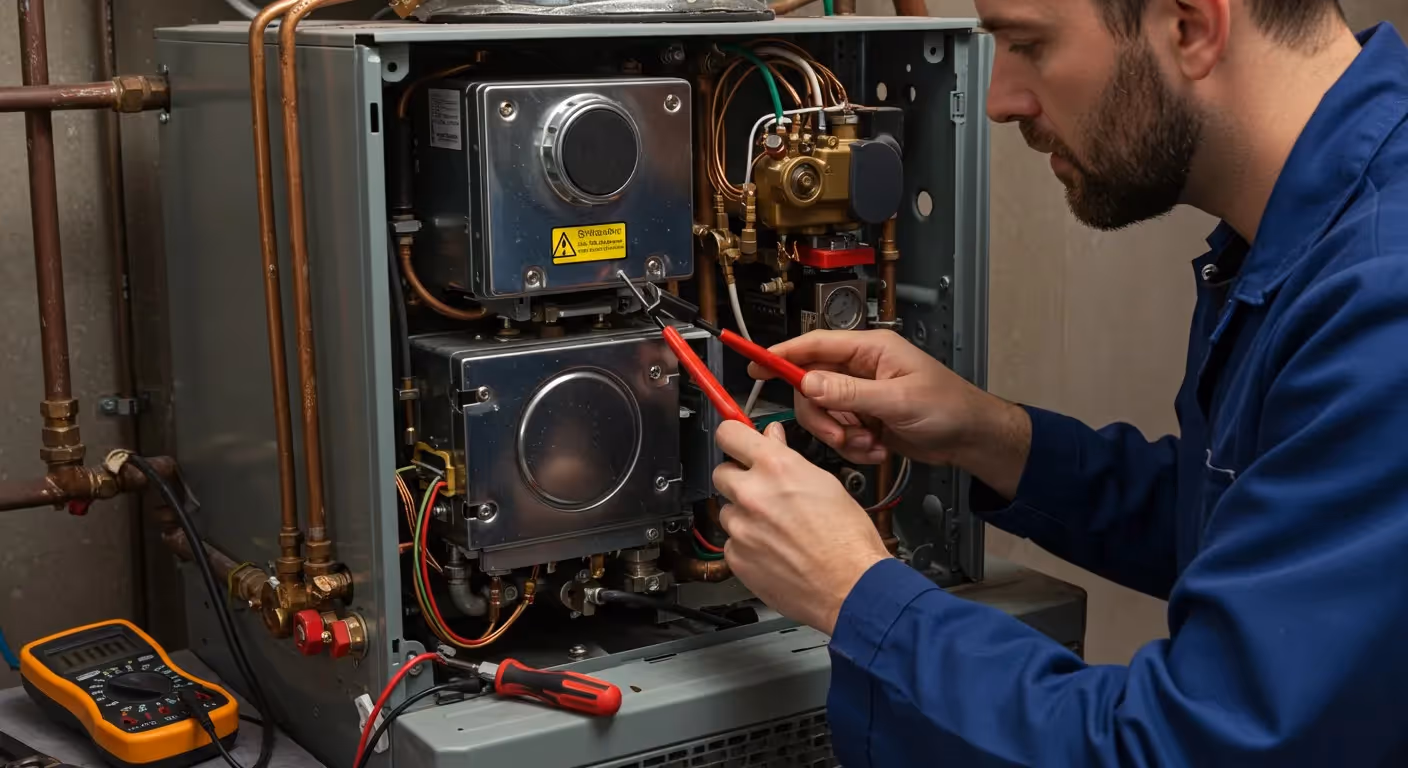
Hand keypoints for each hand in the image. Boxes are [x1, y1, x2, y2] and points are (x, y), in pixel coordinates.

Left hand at [712, 421, 890, 634]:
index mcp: (776, 468)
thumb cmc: (848, 540)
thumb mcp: (826, 484)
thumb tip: (772, 440)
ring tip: (776, 528)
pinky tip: (774, 550)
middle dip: (739, 478)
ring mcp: (741, 528)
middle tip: (763, 491)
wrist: (851, 587)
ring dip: (744, 515)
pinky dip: (747, 544)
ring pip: (727, 510)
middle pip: (722, 473)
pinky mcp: (736, 557)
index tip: (735, 440)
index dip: (733, 435)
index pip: (730, 434)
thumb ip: (789, 459)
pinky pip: (732, 542)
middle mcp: (752, 494)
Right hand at [751, 329, 1030, 498]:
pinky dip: (853, 447)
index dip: (782, 354)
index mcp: (870, 349)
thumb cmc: (950, 408)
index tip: (755, 364)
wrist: (971, 439)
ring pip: (823, 413)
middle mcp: (860, 369)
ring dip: (840, 436)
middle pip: (811, 386)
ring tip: (868, 444)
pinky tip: (876, 449)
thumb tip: (809, 383)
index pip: (815, 346)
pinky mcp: (863, 419)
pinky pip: (838, 433)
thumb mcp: (899, 400)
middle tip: (842, 435)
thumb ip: (851, 393)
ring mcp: (860, 395)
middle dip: (822, 416)